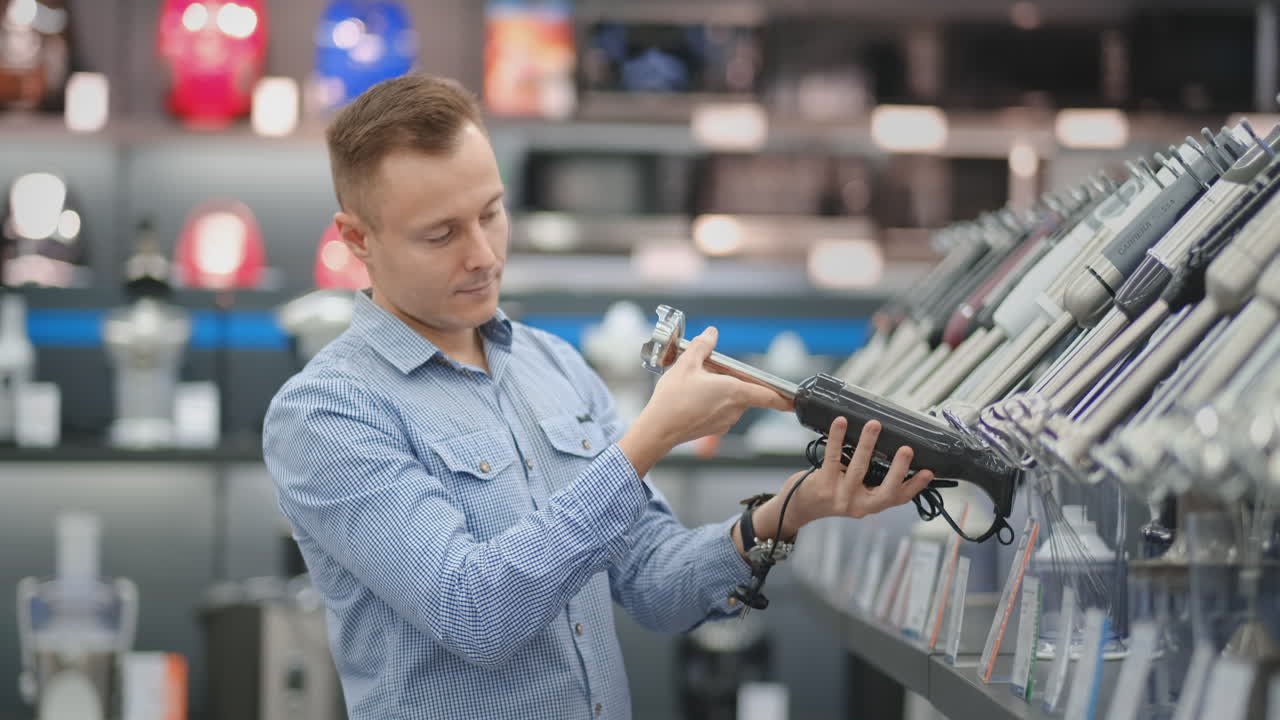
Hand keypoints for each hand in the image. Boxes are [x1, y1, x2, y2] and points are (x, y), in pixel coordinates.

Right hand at [620, 327, 790, 475]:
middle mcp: (734, 408)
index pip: (769, 395)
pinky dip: (714, 401)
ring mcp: (725, 421)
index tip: (796, 399)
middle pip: (745, 391)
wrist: (658, 429)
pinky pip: (722, 410)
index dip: (785, 397)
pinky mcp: (715, 428)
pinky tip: (694, 396)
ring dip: (722, 390)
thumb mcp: (685, 364)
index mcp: (733, 391)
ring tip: (696, 382)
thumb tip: (710, 334)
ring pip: (732, 400)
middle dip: (733, 379)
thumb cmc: (672, 400)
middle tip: (710, 370)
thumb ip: (702, 346)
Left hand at [750, 417, 934, 541]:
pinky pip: (832, 457)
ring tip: (875, 425)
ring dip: (868, 445)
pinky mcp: (822, 484)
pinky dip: (837, 437)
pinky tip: (841, 422)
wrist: (799, 507)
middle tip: (908, 449)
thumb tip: (895, 455)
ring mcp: (840, 496)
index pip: (898, 498)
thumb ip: (873, 482)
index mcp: (870, 506)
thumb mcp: (857, 494)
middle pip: (884, 491)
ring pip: (858, 469)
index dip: (914, 486)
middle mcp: (858, 505)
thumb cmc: (832, 495)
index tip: (929, 471)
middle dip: (897, 469)